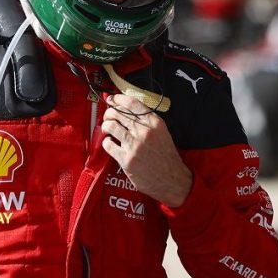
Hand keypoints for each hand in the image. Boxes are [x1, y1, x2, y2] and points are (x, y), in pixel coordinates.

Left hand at [101, 93, 191, 207]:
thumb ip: (147, 121)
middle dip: (109, 113)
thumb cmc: (165, 156)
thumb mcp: (161, 132)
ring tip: (107, 130)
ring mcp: (135, 145)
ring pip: (110, 125)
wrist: (172, 179)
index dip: (118, 98)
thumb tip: (125, 108)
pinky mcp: (127, 159)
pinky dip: (106, 142)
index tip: (112, 99)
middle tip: (108, 117)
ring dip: (105, 126)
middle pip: (117, 112)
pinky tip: (110, 144)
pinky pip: (108, 144)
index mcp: (154, 122)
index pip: (131, 103)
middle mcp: (144, 131)